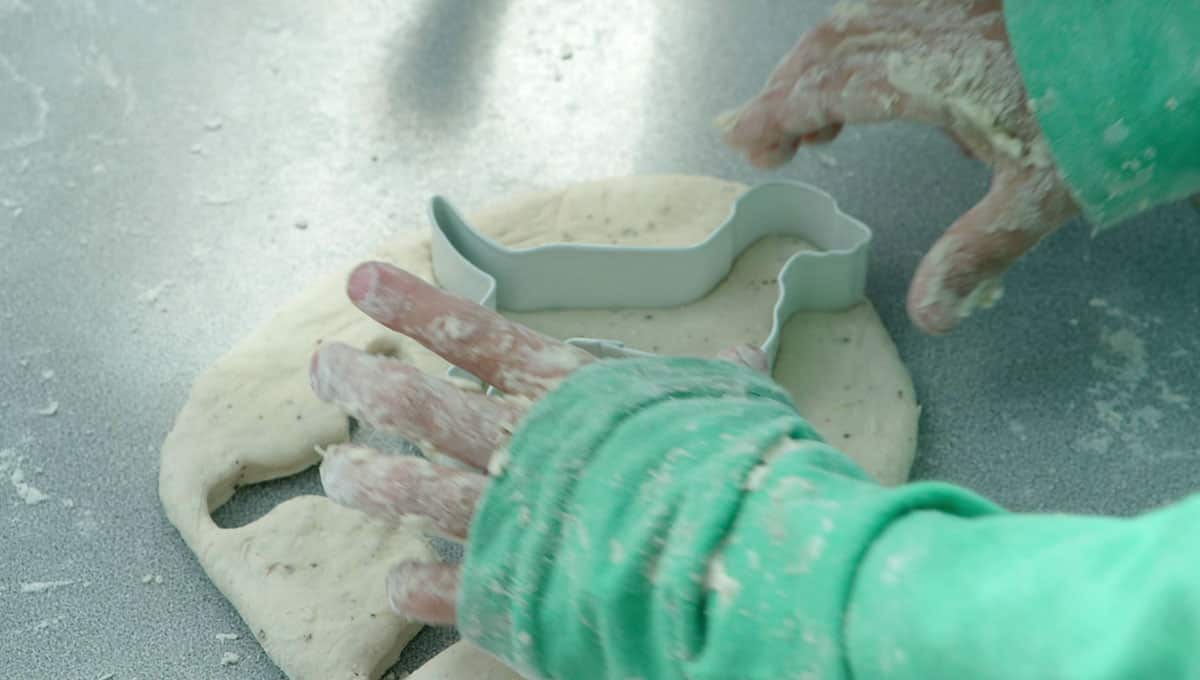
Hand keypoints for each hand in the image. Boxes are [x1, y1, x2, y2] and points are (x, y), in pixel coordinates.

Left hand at [308, 261, 767, 623]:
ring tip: (337, 473)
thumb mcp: (726, 403)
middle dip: (363, 384)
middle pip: (418, 408)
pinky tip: (397, 587)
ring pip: (411, 494)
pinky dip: (418, 587)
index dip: (414, 306)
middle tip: (323, 369)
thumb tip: (745, 354)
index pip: (475, 335)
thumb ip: (719, 378)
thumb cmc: (729, 464)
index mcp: (566, 391)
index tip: (361, 280)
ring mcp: (508, 517)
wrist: (730, 554)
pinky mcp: (513, 589)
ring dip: (369, 481)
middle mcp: (521, 445)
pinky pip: (447, 585)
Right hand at [720, 0, 1077, 333]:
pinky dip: (866, 36)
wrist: (1173, 43)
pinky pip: (898, 6)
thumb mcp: (1042, 194)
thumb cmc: (1110, 116)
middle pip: (830, 44)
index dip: (778, 112)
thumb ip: (977, 251)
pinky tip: (883, 63)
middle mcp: (934, 25)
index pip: (828, 86)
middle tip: (767, 133)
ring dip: (823, 60)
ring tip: (820, 111)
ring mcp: (956, 2)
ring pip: (861, 16)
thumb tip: (929, 316)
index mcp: (934, 74)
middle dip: (787, 87)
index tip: (747, 143)